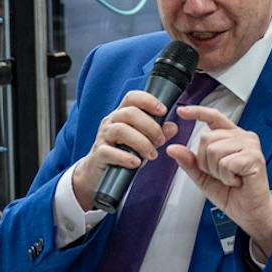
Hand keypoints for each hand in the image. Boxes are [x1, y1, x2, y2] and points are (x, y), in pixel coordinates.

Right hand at [70, 90, 178, 210]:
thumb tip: (173, 126)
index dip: (148, 100)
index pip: (132, 97)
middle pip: (129, 113)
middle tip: (161, 141)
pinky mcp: (98, 154)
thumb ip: (158, 134)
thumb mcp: (143, 142)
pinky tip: (136, 162)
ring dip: (141, 142)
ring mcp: (103, 137)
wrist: (98, 173)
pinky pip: (109, 152)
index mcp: (121, 115)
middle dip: (150, 126)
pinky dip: (125, 157)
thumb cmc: (121, 153)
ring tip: (152, 154)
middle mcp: (111, 122)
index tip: (163, 111)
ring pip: (120, 130)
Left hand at [166, 105, 271, 259]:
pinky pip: (226, 163)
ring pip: (214, 150)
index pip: (214, 117)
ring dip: (217, 171)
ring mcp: (250, 146)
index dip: (197, 112)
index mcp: (231, 137)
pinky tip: (238, 181)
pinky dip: (227, 177)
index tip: (182, 111)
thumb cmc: (232, 193)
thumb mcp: (204, 177)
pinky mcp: (254, 157)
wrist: (249, 212)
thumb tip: (173, 148)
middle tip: (222, 175)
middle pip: (207, 138)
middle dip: (206, 162)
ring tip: (231, 178)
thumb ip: (190, 162)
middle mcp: (243, 137)